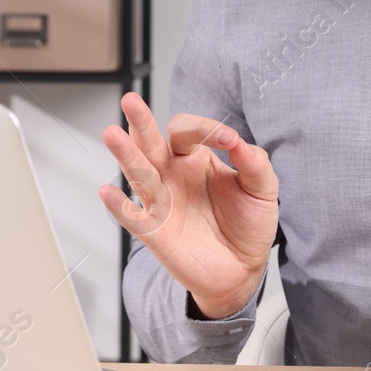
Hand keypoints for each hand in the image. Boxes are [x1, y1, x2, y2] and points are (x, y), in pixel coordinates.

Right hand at [99, 93, 279, 318]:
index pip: (189, 132)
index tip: (228, 140)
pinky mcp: (155, 232)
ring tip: (113, 134)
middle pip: (151, 143)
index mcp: (195, 159)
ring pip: (138, 172)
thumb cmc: (248, 224)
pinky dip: (119, 205)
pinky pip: (133, 217)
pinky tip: (108, 191)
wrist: (242, 269)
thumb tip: (238, 141)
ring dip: (125, 154)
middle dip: (141, 122)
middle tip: (131, 100)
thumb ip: (255, 163)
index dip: (206, 129)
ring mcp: (161, 201)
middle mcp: (172, 175)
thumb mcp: (262, 190)